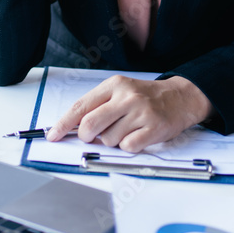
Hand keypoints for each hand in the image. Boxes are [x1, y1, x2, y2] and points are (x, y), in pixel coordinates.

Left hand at [46, 75, 213, 152]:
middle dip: (87, 137)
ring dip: (112, 141)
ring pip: (109, 139)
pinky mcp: (153, 128)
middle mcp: (126, 97)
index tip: (53, 135)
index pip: (81, 106)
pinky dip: (128, 146)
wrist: (180, 97)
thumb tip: (72, 126)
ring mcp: (140, 112)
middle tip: (93, 137)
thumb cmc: (145, 97)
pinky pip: (128, 147)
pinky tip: (137, 135)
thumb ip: (98, 105)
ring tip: (126, 129)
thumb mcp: (120, 91)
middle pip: (90, 125)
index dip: (63, 123)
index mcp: (114, 85)